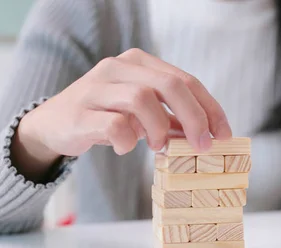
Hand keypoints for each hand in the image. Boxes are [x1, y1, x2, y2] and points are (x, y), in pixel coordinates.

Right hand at [12, 49, 230, 179]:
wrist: (54, 125)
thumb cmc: (107, 117)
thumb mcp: (144, 113)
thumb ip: (173, 118)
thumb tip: (209, 135)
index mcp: (140, 63)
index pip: (186, 80)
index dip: (210, 108)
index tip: (223, 134)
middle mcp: (118, 68)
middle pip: (170, 85)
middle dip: (194, 118)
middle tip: (202, 146)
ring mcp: (96, 88)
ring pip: (141, 99)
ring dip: (159, 129)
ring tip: (157, 146)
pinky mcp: (79, 112)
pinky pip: (114, 125)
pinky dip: (127, 141)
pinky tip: (124, 148)